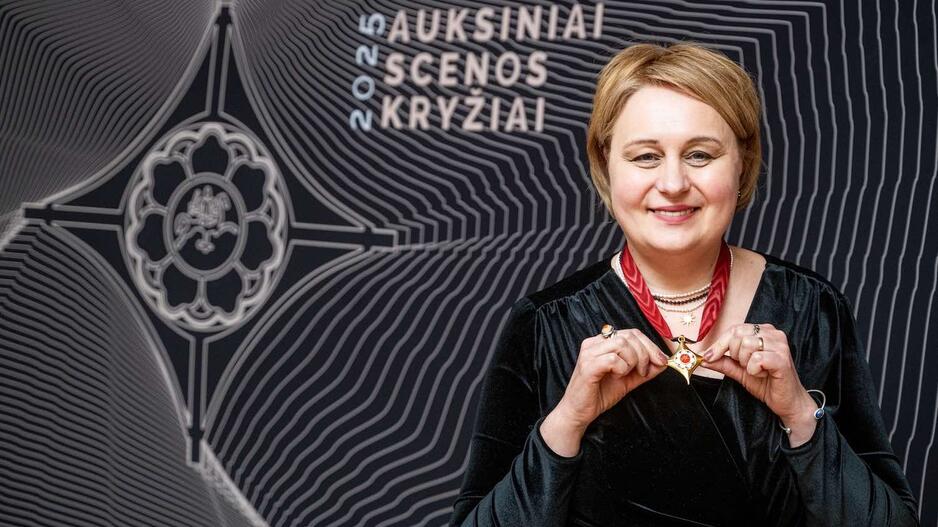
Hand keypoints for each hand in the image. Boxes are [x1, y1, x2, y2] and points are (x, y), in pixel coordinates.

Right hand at [553, 327, 669, 431]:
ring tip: (628, 374)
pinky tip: (617, 377)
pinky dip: (622, 368)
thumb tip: (664, 362)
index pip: (631, 333)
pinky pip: (613, 359)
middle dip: (645, 353)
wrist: (579, 412)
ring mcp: (589, 353)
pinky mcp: (588, 366)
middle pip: (629, 336)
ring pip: (622, 344)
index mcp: (601, 342)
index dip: (650, 344)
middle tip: (645, 371)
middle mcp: (593, 343)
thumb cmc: (600, 394)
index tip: (662, 360)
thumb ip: (644, 369)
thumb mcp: (628, 379)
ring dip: (633, 361)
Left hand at [702, 323, 816, 436]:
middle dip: (734, 354)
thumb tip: (703, 358)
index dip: (719, 344)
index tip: (708, 356)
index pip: (734, 329)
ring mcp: (779, 344)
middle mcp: (773, 333)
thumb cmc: (766, 383)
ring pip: (746, 344)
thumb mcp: (739, 370)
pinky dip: (753, 370)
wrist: (786, 402)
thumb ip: (723, 362)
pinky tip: (762, 374)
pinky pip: (756, 359)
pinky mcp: (782, 358)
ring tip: (756, 370)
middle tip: (745, 366)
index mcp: (763, 331)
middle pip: (738, 334)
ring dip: (745, 363)